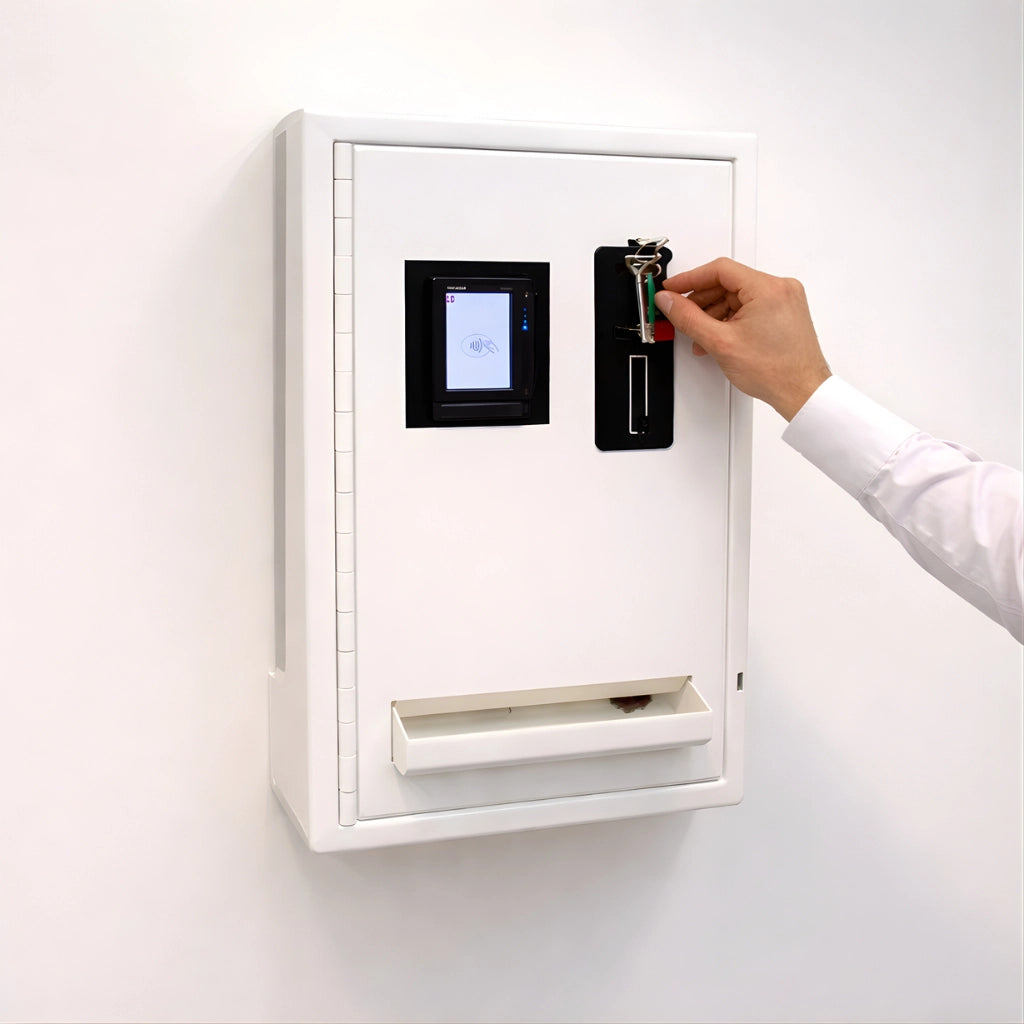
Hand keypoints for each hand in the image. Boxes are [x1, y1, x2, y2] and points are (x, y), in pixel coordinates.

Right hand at [653, 257, 830, 420]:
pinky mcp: (784, 313)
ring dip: (714, 313)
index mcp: (768, 288)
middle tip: (681, 313)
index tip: (673, 287)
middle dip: (701, 300)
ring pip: (738, 297)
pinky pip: (750, 307)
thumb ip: (688, 318)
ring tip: (700, 335)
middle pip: (728, 283)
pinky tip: (718, 337)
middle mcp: (780, 288)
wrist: (801, 392)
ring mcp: (784, 300)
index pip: (720, 270)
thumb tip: (669, 301)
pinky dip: (731, 319)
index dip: (690, 278)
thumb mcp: (721, 343)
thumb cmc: (775, 371)